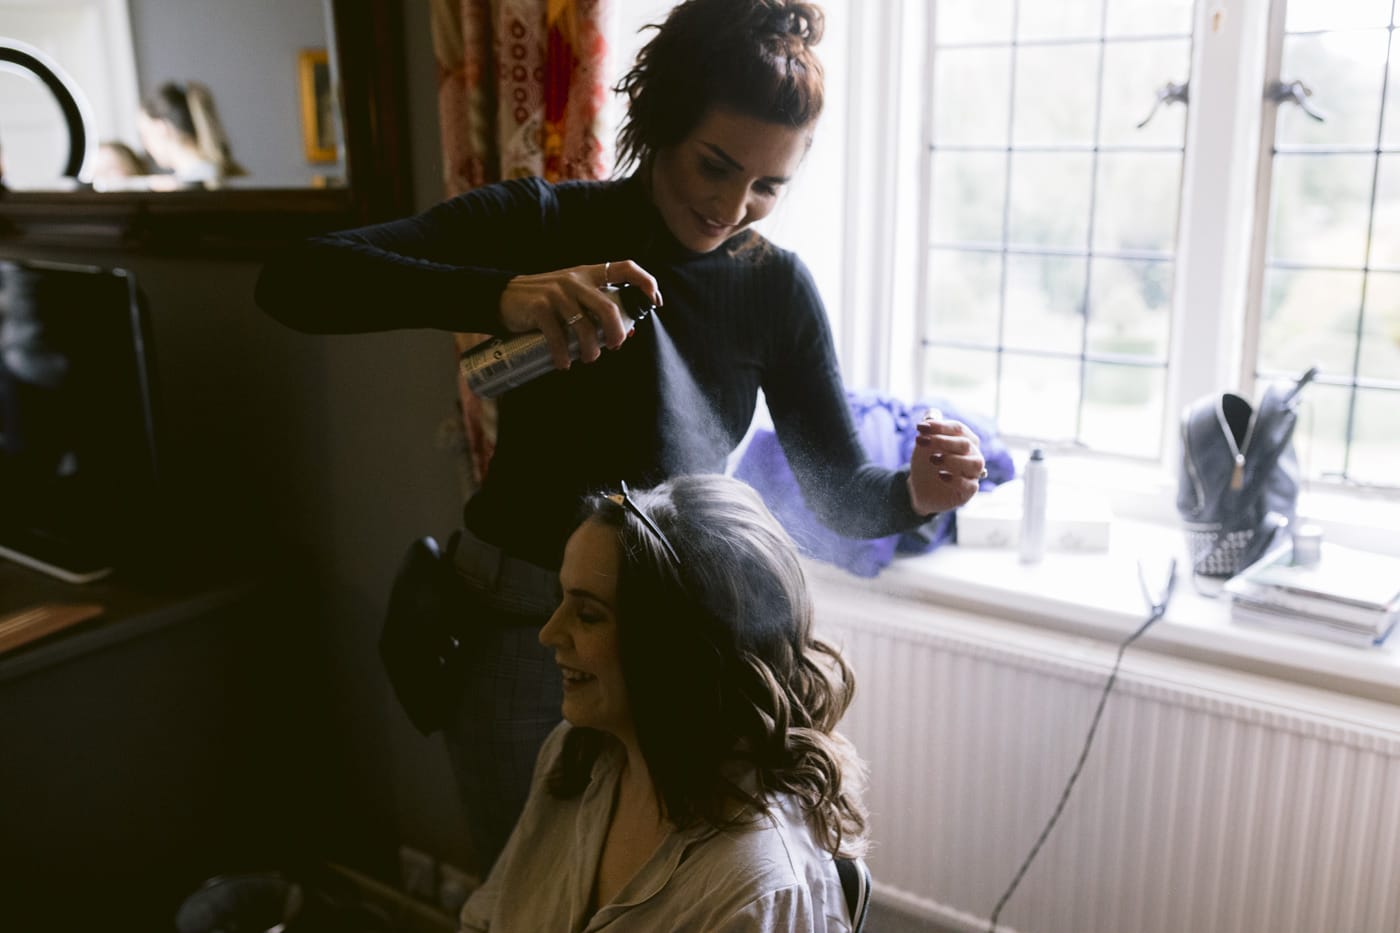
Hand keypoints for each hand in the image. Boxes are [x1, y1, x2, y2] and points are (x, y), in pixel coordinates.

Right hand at [498, 261, 662, 369]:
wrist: (503, 296)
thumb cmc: (545, 301)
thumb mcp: (572, 297)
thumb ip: (596, 309)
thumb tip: (629, 332)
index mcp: (588, 274)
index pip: (625, 267)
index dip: (646, 282)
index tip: (655, 303)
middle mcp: (575, 281)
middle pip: (609, 308)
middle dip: (617, 333)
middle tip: (615, 347)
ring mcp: (557, 293)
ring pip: (585, 327)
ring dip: (590, 350)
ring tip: (587, 359)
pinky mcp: (540, 307)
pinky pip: (558, 337)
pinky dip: (563, 355)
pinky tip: (563, 364)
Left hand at [907, 409, 984, 515]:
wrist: (920, 488)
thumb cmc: (927, 463)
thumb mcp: (924, 444)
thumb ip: (929, 427)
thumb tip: (932, 412)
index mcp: (965, 440)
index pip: (959, 428)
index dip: (940, 426)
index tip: (919, 427)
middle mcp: (973, 455)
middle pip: (966, 443)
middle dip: (943, 440)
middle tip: (921, 441)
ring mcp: (973, 474)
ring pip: (975, 463)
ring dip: (953, 459)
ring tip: (933, 459)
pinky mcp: (968, 491)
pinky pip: (970, 485)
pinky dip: (956, 479)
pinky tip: (940, 475)